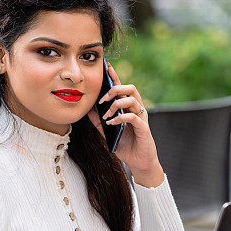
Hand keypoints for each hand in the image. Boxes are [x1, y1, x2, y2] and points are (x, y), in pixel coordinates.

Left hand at [86, 62, 163, 186]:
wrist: (139, 163)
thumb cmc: (125, 146)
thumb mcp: (107, 133)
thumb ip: (98, 122)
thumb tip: (87, 111)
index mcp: (128, 108)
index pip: (122, 88)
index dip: (115, 77)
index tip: (106, 67)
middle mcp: (137, 109)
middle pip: (130, 88)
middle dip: (115, 89)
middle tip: (102, 100)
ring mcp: (141, 118)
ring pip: (132, 100)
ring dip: (116, 105)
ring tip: (106, 115)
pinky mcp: (144, 128)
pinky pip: (133, 117)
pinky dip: (120, 118)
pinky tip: (112, 123)